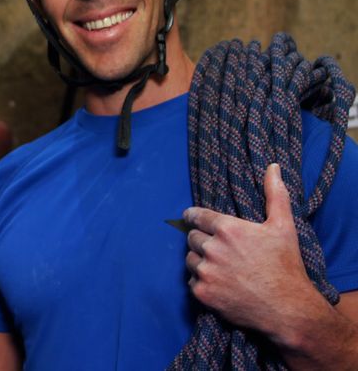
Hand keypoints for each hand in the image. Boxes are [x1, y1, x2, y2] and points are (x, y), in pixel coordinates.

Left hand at [183, 164, 324, 339]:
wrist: (288, 309)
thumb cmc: (286, 265)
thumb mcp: (283, 226)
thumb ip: (275, 194)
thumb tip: (273, 167)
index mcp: (228, 229)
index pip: (196, 216)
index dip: (194, 217)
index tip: (192, 218)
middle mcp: (213, 249)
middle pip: (191, 237)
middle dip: (201, 240)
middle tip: (217, 248)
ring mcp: (206, 272)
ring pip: (190, 259)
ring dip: (200, 260)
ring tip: (220, 266)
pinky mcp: (202, 292)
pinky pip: (191, 281)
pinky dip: (201, 281)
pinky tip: (219, 282)